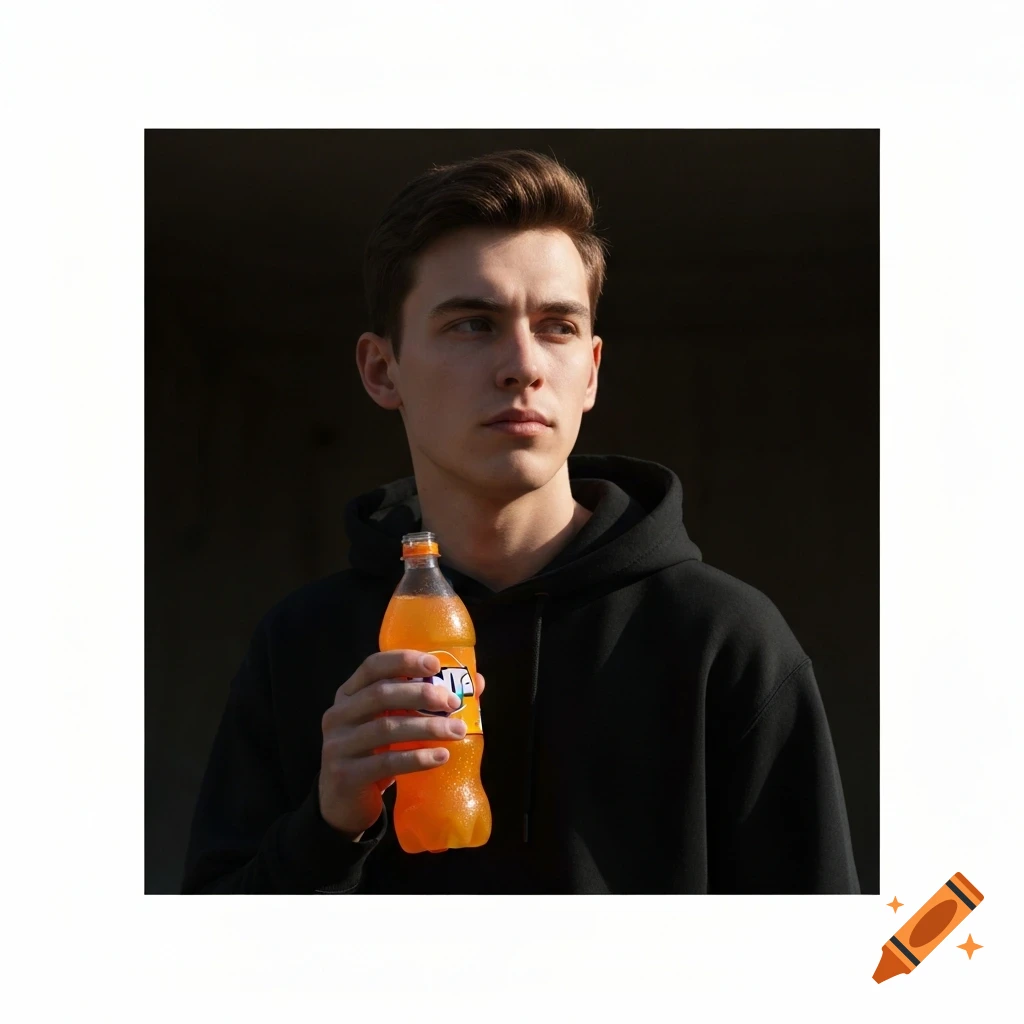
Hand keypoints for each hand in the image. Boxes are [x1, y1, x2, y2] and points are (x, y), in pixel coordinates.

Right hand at [319, 649, 485, 839]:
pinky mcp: (345, 775)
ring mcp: (338, 745)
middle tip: (452, 702)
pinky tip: (441, 757)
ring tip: (457, 731)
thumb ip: (423, 703)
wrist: (344, 803)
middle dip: (421, 695)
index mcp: (348, 695)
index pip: (373, 666)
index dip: (403, 661)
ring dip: (427, 727)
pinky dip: (417, 758)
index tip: (435, 664)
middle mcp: (338, 715)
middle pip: (381, 694)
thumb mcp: (391, 723)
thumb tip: (476, 683)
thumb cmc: (375, 753)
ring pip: (386, 728)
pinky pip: (386, 762)